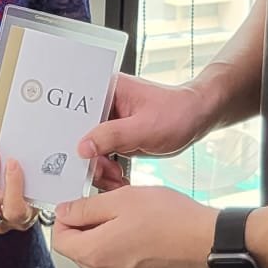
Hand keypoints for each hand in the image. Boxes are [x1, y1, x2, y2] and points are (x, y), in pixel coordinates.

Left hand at [52, 186, 215, 267]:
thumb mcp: (121, 200)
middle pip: (78, 251)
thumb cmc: (171, 220)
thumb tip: (65, 212)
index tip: (77, 205)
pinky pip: (119, 263)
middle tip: (107, 206)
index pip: (60, 240)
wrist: (208, 242)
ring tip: (128, 217)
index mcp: (96, 253)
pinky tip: (141, 231)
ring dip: (105, 236)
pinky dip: (123, 247)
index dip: (65, 218)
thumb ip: (86, 208)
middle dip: (85, 228)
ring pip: (99, 256)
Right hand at [76, 75, 217, 189]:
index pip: (75, 111)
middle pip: (79, 134)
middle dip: (89, 159)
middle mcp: (103, 104)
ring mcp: (108, 122)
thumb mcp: (144, 127)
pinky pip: (101, 157)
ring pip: (89, 150)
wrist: (197, 118)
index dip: (70, 134)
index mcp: (105, 89)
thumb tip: (83, 147)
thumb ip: (112, 136)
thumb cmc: (177, 112)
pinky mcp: (115, 137)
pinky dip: (107, 171)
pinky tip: (118, 178)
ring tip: (115, 177)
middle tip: (103, 172)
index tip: (77, 156)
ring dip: (99, 169)